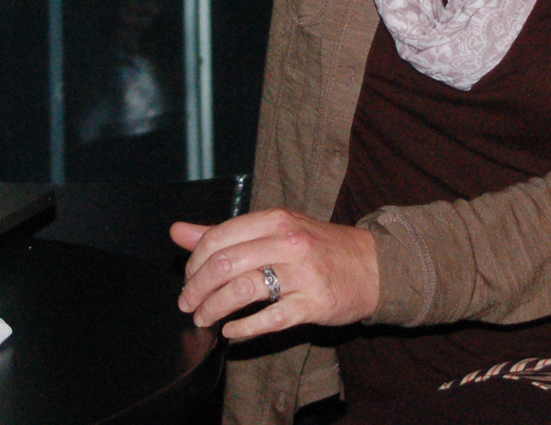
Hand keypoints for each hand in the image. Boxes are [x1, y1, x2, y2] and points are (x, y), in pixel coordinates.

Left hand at [171, 209, 379, 340]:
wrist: (373, 266)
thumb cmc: (318, 247)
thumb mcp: (275, 229)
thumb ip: (225, 232)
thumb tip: (177, 231)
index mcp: (275, 220)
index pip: (218, 237)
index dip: (194, 262)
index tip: (189, 278)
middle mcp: (288, 242)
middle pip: (224, 265)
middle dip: (196, 290)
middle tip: (188, 305)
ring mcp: (302, 273)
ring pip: (241, 291)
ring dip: (213, 309)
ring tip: (204, 319)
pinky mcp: (313, 303)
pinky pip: (269, 319)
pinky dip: (243, 328)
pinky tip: (231, 331)